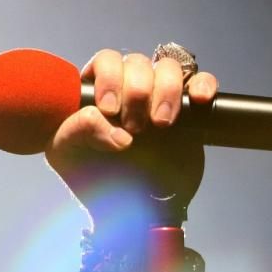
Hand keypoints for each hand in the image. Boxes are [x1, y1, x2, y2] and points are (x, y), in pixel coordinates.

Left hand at [44, 49, 218, 228]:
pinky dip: (202, 84)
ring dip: (166, 89)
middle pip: (138, 63)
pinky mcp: (188, 111)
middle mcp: (128, 87)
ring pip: (168, 67)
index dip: (110, 77)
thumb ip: (79, 131)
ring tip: (161, 124)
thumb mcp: (70, 155)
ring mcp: (159, 97)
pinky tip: (199, 99)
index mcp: (97, 90)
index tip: (110, 109)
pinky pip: (200, 82)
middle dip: (137, 90)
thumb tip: (111, 126)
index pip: (106, 61)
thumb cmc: (93, 178)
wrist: (131, 210)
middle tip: (136, 127)